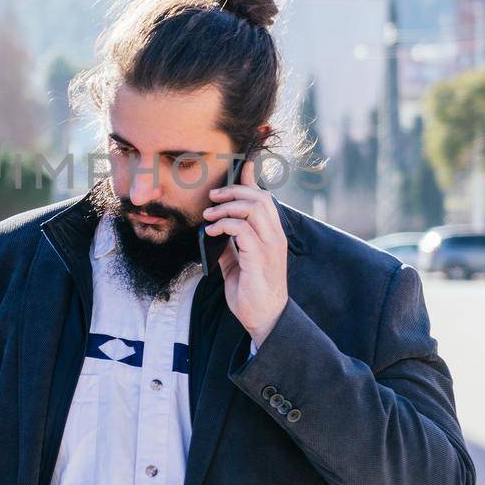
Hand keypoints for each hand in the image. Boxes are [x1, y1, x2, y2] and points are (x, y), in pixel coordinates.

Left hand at [202, 155, 287, 347]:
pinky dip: (223, 225)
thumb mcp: (237, 264)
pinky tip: (211, 233)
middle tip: (212, 197)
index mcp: (272, 235)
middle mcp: (275, 236)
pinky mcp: (259, 257)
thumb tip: (214, 233)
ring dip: (227, 207)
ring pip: (253, 208)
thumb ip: (229, 246)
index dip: (251, 180)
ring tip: (209, 216)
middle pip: (259, 197)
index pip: (264, 199)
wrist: (264, 319)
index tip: (240, 165)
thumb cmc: (252, 293)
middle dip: (234, 190)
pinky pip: (242, 229)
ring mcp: (269, 246)